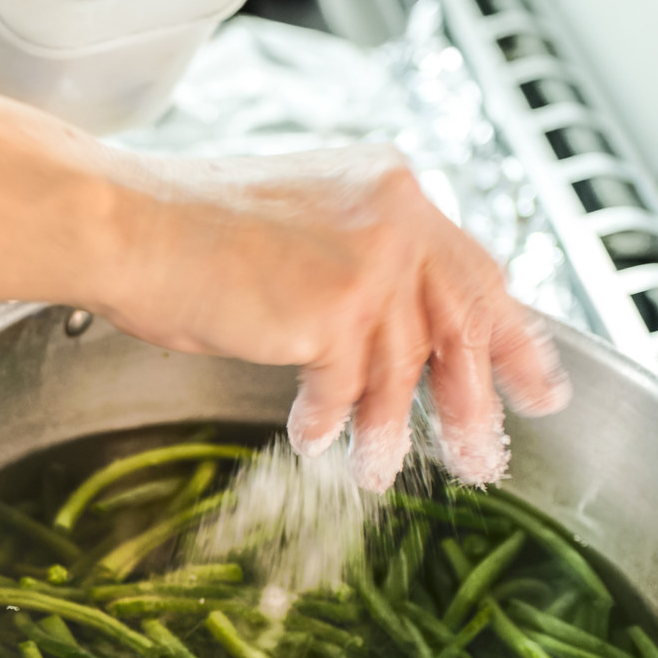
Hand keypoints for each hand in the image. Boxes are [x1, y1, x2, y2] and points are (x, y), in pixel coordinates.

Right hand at [93, 143, 571, 491]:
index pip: (470, 268)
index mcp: (387, 186)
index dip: (508, 332)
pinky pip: (346, 384)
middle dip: (476, 398)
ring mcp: (371, 259)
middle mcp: (395, 213)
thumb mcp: (292, 234)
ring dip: (389, 427)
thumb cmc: (180, 233)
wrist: (125, 225)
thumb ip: (351, 271)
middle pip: (464, 319)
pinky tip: (308, 435)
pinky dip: (329, 418)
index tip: (533, 381)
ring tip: (380, 470)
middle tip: (485, 454)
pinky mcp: (336, 306)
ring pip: (405, 364)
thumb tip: (381, 342)